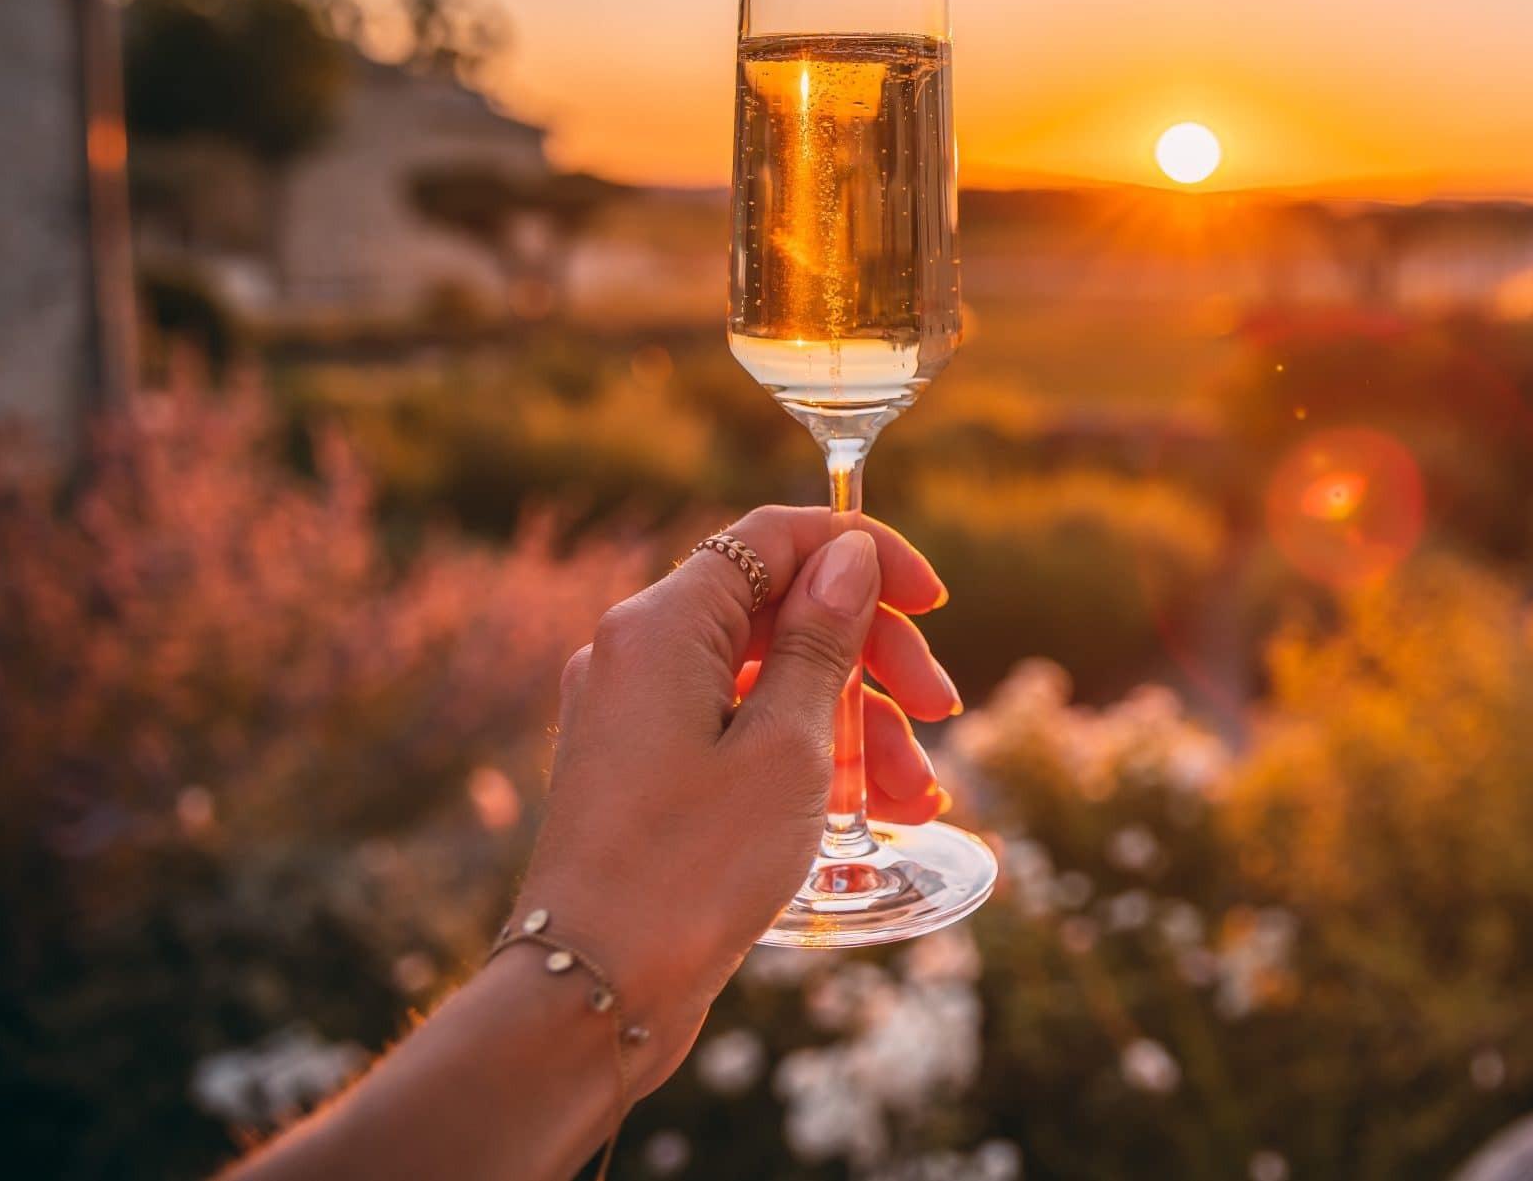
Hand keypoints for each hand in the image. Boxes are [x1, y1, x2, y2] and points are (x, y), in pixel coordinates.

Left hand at [513, 507, 960, 1087]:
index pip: (776, 538)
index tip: (933, 605)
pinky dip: (807, 758)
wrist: (591, 995)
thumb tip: (849, 555)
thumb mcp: (787, 745)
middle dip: (873, 658)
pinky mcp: (645, 771)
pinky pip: (740, 733)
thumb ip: (822, 640)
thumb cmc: (689, 868)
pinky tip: (871, 811)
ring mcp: (637, 715)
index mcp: (660, 625)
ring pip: (769, 681)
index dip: (865, 555)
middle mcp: (638, 654)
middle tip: (942, 713)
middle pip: (780, 611)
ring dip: (855, 725)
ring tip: (917, 800)